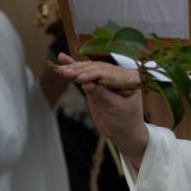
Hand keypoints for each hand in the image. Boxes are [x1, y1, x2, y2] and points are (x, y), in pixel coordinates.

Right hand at [51, 53, 148, 167]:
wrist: (124, 133)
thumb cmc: (125, 121)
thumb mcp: (115, 108)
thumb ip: (102, 95)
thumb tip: (86, 83)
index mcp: (130, 78)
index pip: (108, 73)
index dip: (93, 75)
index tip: (79, 79)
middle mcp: (120, 74)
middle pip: (96, 68)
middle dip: (79, 70)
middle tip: (64, 71)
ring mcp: (108, 77)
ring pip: (89, 69)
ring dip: (73, 68)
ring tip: (60, 68)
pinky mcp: (97, 83)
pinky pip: (85, 74)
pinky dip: (74, 68)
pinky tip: (63, 58)